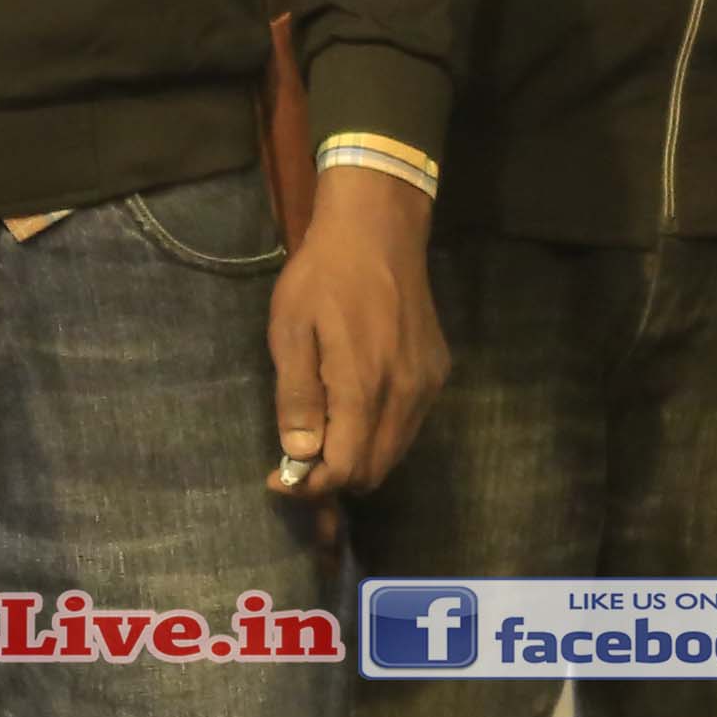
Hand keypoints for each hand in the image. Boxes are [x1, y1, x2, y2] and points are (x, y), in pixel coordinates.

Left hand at [271, 169, 446, 500]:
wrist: (379, 229)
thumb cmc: (323, 275)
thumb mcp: (290, 331)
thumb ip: (297, 397)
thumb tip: (300, 454)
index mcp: (363, 386)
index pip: (344, 468)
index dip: (310, 487)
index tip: (279, 479)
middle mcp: (404, 395)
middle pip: (373, 471)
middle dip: (333, 479)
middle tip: (299, 461)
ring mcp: (426, 385)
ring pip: (394, 452)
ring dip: (358, 458)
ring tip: (323, 436)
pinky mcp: (437, 373)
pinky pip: (409, 426)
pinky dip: (380, 434)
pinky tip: (355, 407)